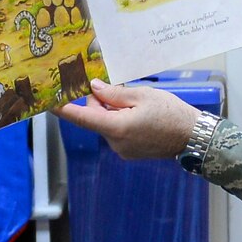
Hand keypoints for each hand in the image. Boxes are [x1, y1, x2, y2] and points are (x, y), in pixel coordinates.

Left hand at [54, 81, 201, 160]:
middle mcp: (115, 142)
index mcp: (116, 127)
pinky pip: (117, 134)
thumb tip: (94, 89)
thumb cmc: (172, 114)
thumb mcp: (143, 95)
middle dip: (100, 104)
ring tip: (138, 107)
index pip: (81, 118)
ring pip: (106, 125)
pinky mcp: (130, 153)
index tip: (47, 101)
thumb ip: (114, 93)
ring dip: (113, 113)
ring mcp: (122, 150)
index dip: (63, 109)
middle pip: (95, 118)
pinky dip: (121, 123)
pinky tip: (141, 118)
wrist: (194, 137)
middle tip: (118, 92)